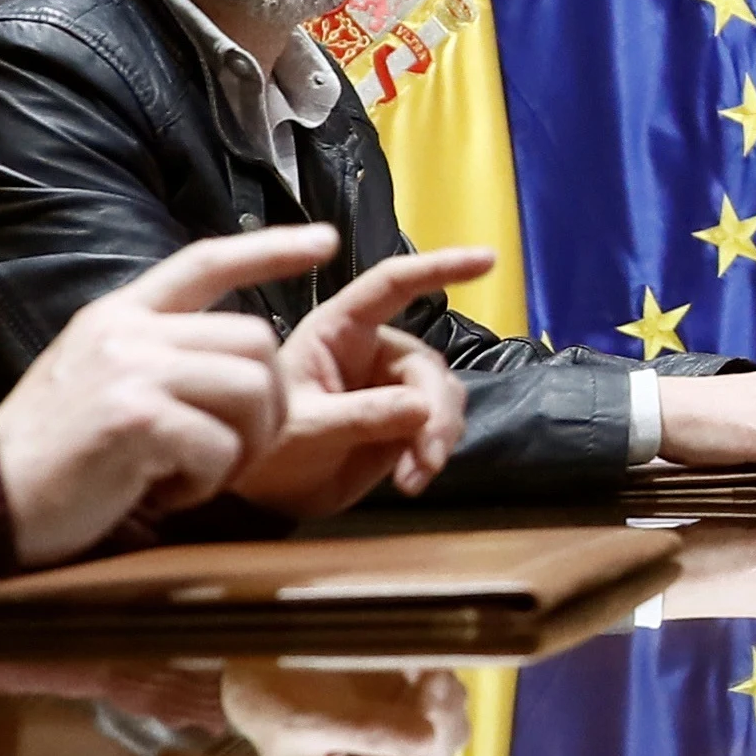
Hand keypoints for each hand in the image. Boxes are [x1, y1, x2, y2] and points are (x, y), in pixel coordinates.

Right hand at [0, 227, 322, 564]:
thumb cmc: (54, 453)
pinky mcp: (136, 420)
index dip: (271, 248)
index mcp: (120, 314)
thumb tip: (240, 353)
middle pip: (257, 341)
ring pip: (252, 391)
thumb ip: (159, 353)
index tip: (326, 240)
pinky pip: (221, 448)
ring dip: (242, 447)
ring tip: (193, 471)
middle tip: (228, 450)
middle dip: (266, 404)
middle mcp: (127, 330)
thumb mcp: (99, 376)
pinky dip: (205, 482)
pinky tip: (162, 490)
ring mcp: (131, 371)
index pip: (205, 261)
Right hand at [218, 664, 506, 755]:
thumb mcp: (298, 721)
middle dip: (437, 730)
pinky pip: (447, 698)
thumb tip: (425, 738)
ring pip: (449, 732)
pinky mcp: (412, 698)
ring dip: (444, 703)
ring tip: (420, 669)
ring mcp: (402, 737)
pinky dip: (441, 682)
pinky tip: (419, 660)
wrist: (261, 656)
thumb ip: (359, 730)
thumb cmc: (265, 704)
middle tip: (428, 684)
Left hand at [232, 245, 488, 516]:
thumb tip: (422, 408)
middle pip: (427, 365)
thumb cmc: (268, 446)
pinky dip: (434, 454)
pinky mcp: (405, 423)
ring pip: (443, 397)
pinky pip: (440, 428)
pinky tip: (411, 482)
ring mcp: (392, 387)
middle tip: (428, 456)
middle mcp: (373, 351)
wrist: (269, 496)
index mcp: (341, 330)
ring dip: (439, 436)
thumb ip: (361, 416)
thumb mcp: (306, 429)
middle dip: (436, 411)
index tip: (488, 260)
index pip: (392, 285)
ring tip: (414, 476)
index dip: (439, 268)